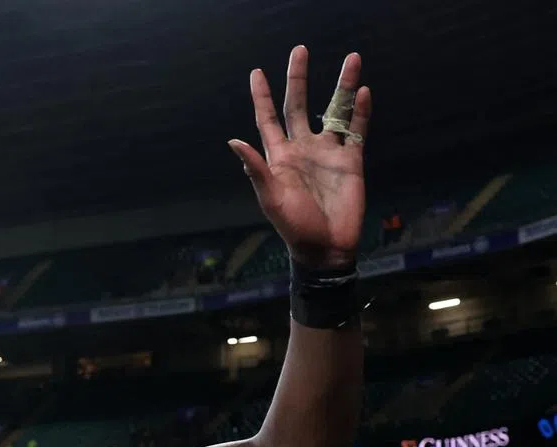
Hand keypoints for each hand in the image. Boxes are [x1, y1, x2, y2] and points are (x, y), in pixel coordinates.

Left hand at [229, 46, 370, 267]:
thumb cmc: (294, 226)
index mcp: (279, 156)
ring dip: (342, 86)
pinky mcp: (351, 161)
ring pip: (334, 111)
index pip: (268, 119)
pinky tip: (363, 92)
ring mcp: (328, 153)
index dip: (262, 96)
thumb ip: (256, 169)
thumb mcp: (270, 198)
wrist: (325, 246)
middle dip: (299, 78)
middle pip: (299, 105)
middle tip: (300, 50)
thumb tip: (233, 141)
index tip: (257, 72)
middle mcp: (302, 148)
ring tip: (351, 58)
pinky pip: (357, 130)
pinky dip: (360, 112)